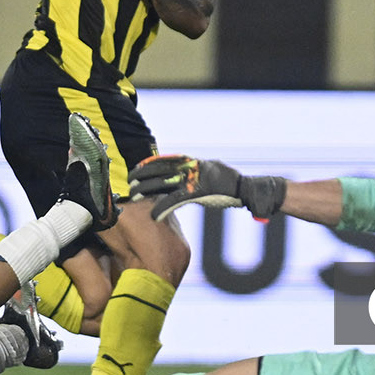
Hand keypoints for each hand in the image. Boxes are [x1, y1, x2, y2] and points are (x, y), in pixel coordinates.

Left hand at [128, 155, 285, 220]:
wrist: (246, 189)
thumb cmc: (228, 183)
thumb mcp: (208, 171)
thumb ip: (193, 172)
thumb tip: (180, 174)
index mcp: (192, 162)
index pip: (165, 159)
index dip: (149, 164)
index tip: (136, 167)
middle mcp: (190, 168)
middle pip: (160, 170)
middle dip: (142, 177)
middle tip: (128, 182)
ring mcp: (194, 179)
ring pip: (163, 184)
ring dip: (147, 192)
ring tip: (134, 198)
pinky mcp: (198, 193)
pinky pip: (176, 201)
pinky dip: (163, 209)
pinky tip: (154, 215)